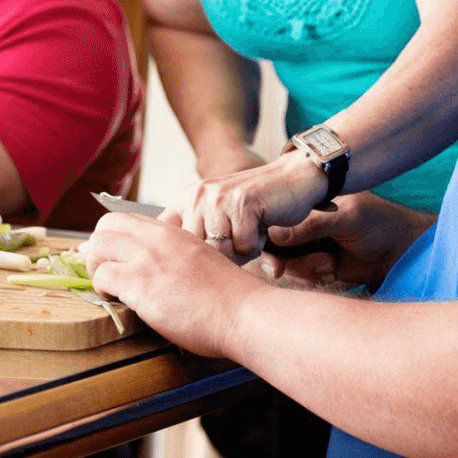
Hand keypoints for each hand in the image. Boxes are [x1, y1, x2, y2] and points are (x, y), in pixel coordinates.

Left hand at [80, 214, 262, 359]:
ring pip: (97, 246)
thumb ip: (177, 257)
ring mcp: (146, 257)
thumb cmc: (229, 296)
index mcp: (173, 231)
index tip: (113, 257)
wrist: (241, 312)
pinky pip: (102, 276)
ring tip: (109, 287)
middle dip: (99, 248)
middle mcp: (157, 237)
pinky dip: (103, 290)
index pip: (128, 219)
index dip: (115, 238)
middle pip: (106, 225)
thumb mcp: (201, 260)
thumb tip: (159, 271)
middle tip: (106, 271)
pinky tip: (118, 300)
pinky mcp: (139, 282)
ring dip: (96, 268)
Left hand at [167, 149, 327, 259]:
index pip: (165, 238)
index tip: (193, 269)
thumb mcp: (218, 217)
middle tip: (237, 241)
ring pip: (221, 252)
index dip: (178, 260)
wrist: (292, 179)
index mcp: (185, 200)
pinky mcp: (240, 203)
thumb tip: (178, 278)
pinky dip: (257, 243)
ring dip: (241, 250)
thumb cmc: (254, 207)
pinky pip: (244, 246)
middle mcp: (196, 196)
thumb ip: (198, 237)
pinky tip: (261, 224)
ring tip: (249, 231)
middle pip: (197, 253)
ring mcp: (217, 198)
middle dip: (222, 257)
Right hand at [257, 192, 432, 290]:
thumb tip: (274, 234)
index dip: (268, 240)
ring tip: (328, 266)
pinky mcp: (318, 266)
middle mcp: (302, 225)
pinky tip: (332, 272)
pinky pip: (302, 277)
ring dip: (305, 270)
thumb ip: (312, 225)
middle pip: (275, 247)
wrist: (402, 250)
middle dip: (288, 262)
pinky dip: (314, 278)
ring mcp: (309, 246)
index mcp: (305, 204)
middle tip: (301, 268)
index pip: (274, 220)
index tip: (276, 259)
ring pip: (288, 265)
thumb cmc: (378, 223)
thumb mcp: (346, 218)